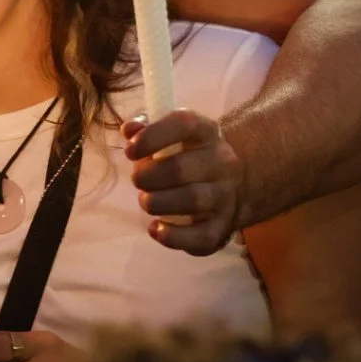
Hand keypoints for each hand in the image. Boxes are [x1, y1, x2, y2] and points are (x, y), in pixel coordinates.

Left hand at [123, 109, 244, 255]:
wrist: (232, 182)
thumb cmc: (188, 153)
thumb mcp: (172, 134)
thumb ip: (146, 128)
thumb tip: (129, 131)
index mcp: (206, 132)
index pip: (184, 124)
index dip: (152, 136)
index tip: (130, 151)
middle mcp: (222, 162)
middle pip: (181, 169)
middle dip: (147, 177)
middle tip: (137, 180)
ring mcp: (226, 196)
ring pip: (193, 201)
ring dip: (158, 203)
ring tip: (146, 201)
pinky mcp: (223, 227)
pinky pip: (202, 238)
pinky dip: (173, 237)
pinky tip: (155, 229)